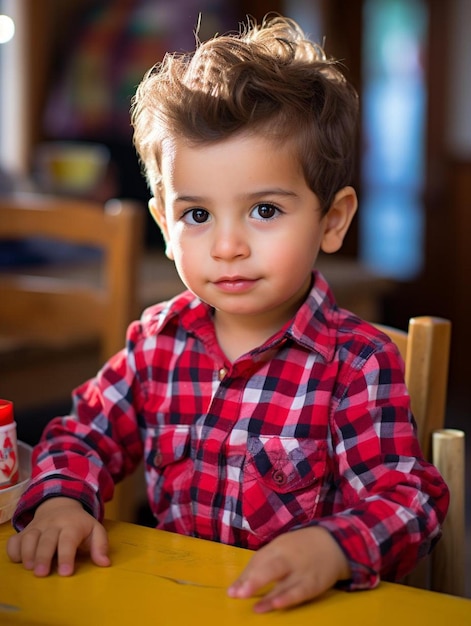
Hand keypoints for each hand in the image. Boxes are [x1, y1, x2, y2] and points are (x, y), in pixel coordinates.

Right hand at [6, 497, 109, 576]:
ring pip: (29, 538)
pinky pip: (15, 539)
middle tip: (42, 573)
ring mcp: (37, 527)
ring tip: (30, 568)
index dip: (67, 556)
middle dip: (43, 556)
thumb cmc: (80, 524)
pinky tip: (18, 560)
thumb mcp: (95, 530)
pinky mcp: (25, 531)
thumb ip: (101, 546)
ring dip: (28, 553)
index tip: (66, 572)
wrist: (61, 504)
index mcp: (72, 525)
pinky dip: (14, 550)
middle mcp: (53, 525)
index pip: (68, 539)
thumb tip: (105, 563)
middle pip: (46, 540)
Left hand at [227, 526, 349, 611]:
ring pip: (285, 582)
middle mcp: (288, 557)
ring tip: (255, 608)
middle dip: (254, 580)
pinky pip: (300, 591)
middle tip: (238, 594)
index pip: (258, 561)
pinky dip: (289, 597)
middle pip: (270, 567)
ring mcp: (302, 570)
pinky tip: (278, 604)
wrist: (332, 543)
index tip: (231, 592)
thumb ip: (259, 567)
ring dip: (270, 595)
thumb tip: (235, 589)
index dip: (245, 576)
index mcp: (277, 547)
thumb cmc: (298, 549)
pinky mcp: (314, 582)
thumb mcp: (279, 550)